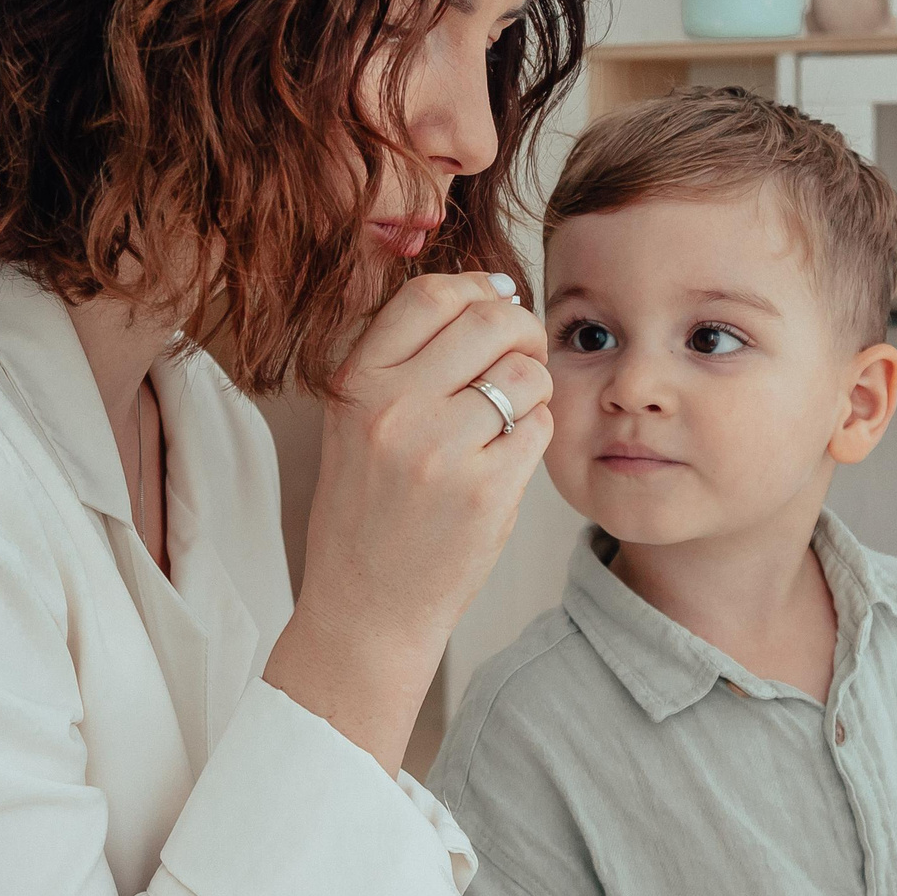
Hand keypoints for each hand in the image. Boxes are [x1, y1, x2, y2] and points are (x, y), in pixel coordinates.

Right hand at [264, 272, 549, 768]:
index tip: (495, 304)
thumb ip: (406, 357)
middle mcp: (393, 409)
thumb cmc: (369, 509)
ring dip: (533, 389)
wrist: (364, 607)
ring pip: (525, 374)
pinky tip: (508, 459)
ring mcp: (441, 452)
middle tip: (524, 356)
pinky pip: (539, 428)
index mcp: (357, 384)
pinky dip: (535, 435)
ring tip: (511, 417)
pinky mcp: (486, 493)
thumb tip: (489, 290)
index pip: (429, 295)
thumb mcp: (358, 420)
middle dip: (522, 330)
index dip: (475, 288)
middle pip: (490, 322)